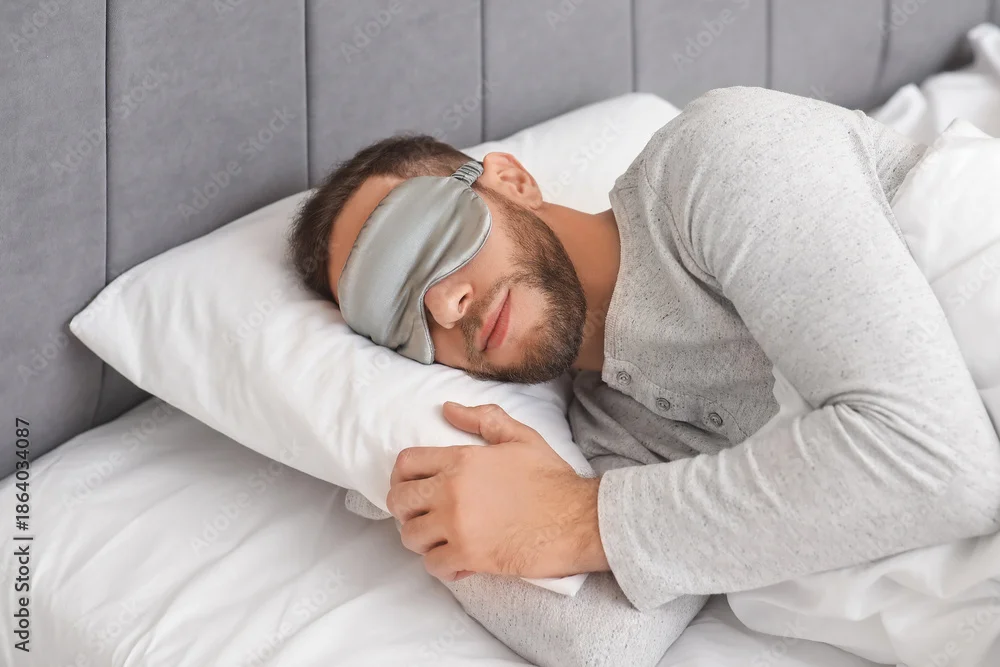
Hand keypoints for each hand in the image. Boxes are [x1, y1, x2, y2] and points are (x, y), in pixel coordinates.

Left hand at [386, 402, 608, 582]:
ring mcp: (457, 526)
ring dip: (422, 539)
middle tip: (423, 515)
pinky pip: (433, 565)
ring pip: (411, 537)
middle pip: (399, 500)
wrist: (578, 519)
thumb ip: (483, 419)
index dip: (403, 476)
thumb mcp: (521, 437)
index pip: (406, 464)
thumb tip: (448, 409)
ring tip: (440, 539)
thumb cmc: (552, 479)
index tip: (412, 486)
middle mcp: (451, 491)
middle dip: (406, 509)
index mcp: (461, 460)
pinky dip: (441, 566)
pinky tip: (456, 561)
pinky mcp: (469, 556)